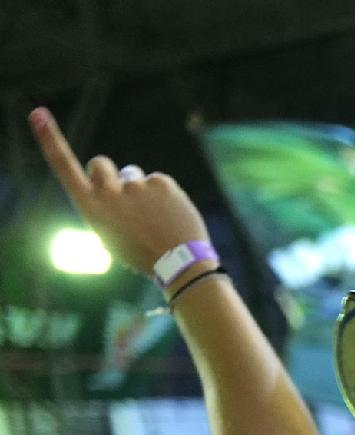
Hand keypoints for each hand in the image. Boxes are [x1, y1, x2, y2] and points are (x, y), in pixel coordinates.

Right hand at [30, 107, 211, 275]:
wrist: (180, 264)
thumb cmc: (141, 253)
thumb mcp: (110, 233)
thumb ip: (105, 204)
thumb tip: (115, 182)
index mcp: (90, 208)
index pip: (64, 167)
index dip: (50, 140)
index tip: (39, 114)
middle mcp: (109, 193)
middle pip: (99, 164)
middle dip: (106, 172)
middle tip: (122, 194)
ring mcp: (136, 186)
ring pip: (133, 176)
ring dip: (140, 190)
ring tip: (154, 216)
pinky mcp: (161, 182)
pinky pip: (157, 181)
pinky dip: (163, 195)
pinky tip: (170, 214)